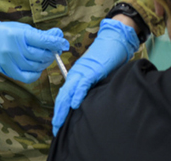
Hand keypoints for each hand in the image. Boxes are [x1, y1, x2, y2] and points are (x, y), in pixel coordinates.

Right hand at [0, 19, 68, 83]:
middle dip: (51, 53)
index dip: (56, 43)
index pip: (43, 40)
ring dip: (45, 63)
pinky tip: (38, 67)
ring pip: (36, 66)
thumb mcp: (23, 29)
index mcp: (19, 34)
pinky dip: (37, 73)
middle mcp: (14, 49)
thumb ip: (41, 34)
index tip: (63, 43)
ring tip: (45, 57)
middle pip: (41, 55)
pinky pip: (29, 77)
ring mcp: (11, 62)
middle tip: (54, 50)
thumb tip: (59, 35)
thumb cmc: (8, 33)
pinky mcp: (9, 72)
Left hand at [52, 18, 138, 135]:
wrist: (114, 40)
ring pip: (69, 91)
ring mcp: (84, 71)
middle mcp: (76, 74)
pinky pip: (83, 84)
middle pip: (63, 96)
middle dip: (58, 114)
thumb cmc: (107, 58)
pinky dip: (78, 94)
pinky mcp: (93, 69)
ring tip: (59, 122)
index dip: (60, 110)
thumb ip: (90, 86)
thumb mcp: (97, 75)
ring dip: (63, 108)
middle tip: (56, 130)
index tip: (58, 125)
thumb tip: (88, 103)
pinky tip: (74, 105)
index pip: (64, 95)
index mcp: (76, 76)